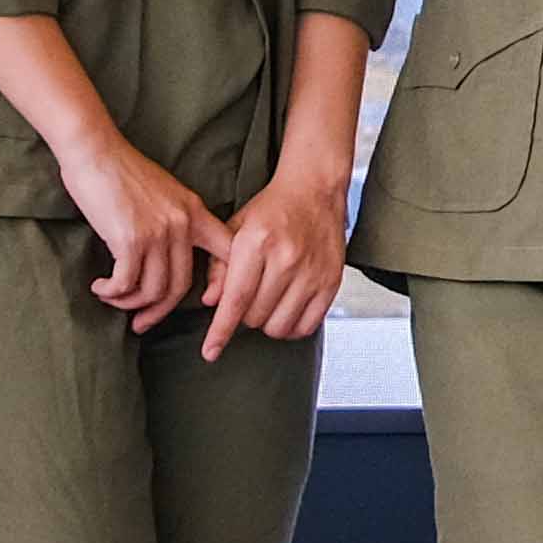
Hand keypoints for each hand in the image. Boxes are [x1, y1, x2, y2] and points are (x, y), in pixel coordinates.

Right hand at [59, 131, 223, 330]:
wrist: (95, 150)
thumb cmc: (123, 172)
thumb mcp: (165, 192)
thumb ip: (175, 221)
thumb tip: (170, 260)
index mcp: (196, 212)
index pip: (228, 254)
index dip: (224, 287)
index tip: (207, 306)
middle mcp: (183, 224)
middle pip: (181, 286)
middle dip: (158, 311)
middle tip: (140, 322)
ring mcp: (158, 232)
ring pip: (153, 290)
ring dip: (129, 303)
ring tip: (112, 298)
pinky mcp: (130, 239)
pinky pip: (126, 283)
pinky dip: (112, 292)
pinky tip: (100, 288)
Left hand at [201, 148, 348, 362]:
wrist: (314, 190)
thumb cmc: (272, 210)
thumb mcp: (234, 228)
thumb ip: (218, 266)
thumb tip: (211, 302)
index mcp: (257, 242)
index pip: (236, 298)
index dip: (220, 330)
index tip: (211, 352)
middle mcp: (287, 258)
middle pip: (255, 317)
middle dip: (244, 315)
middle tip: (249, 295)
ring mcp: (312, 272)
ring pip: (280, 326)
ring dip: (267, 322)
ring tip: (268, 301)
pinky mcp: (331, 282)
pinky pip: (307, 326)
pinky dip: (292, 326)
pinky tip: (287, 309)